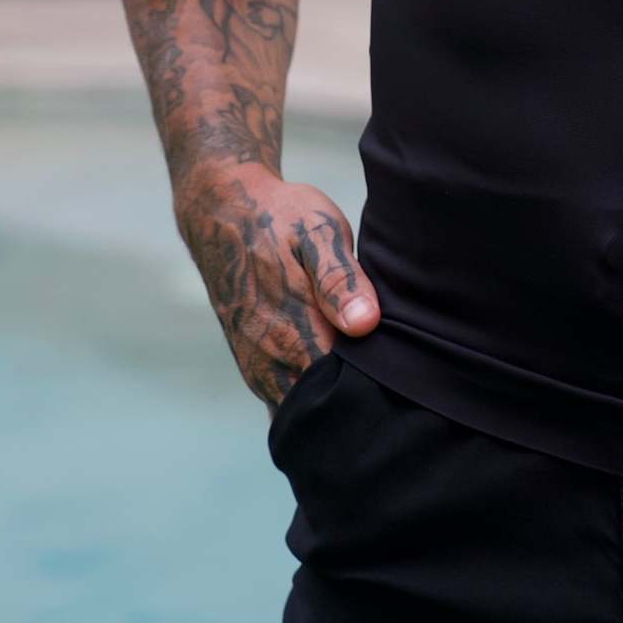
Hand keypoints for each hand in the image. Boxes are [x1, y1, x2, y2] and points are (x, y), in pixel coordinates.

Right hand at [172, 159, 381, 409]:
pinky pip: (284, 399)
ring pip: (302, 408)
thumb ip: (340, 279)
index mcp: (297, 333)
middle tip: (390, 378)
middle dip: (358, 401)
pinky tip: (333, 373)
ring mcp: (259, 370)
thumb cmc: (279, 219)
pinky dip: (309, 395)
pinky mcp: (252, 367)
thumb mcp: (317, 231)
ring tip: (365, 375)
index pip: (345, 392)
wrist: (222, 215)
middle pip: (325, 408)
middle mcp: (274, 363)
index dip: (376, 388)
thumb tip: (364, 324)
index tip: (400, 375)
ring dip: (332, 400)